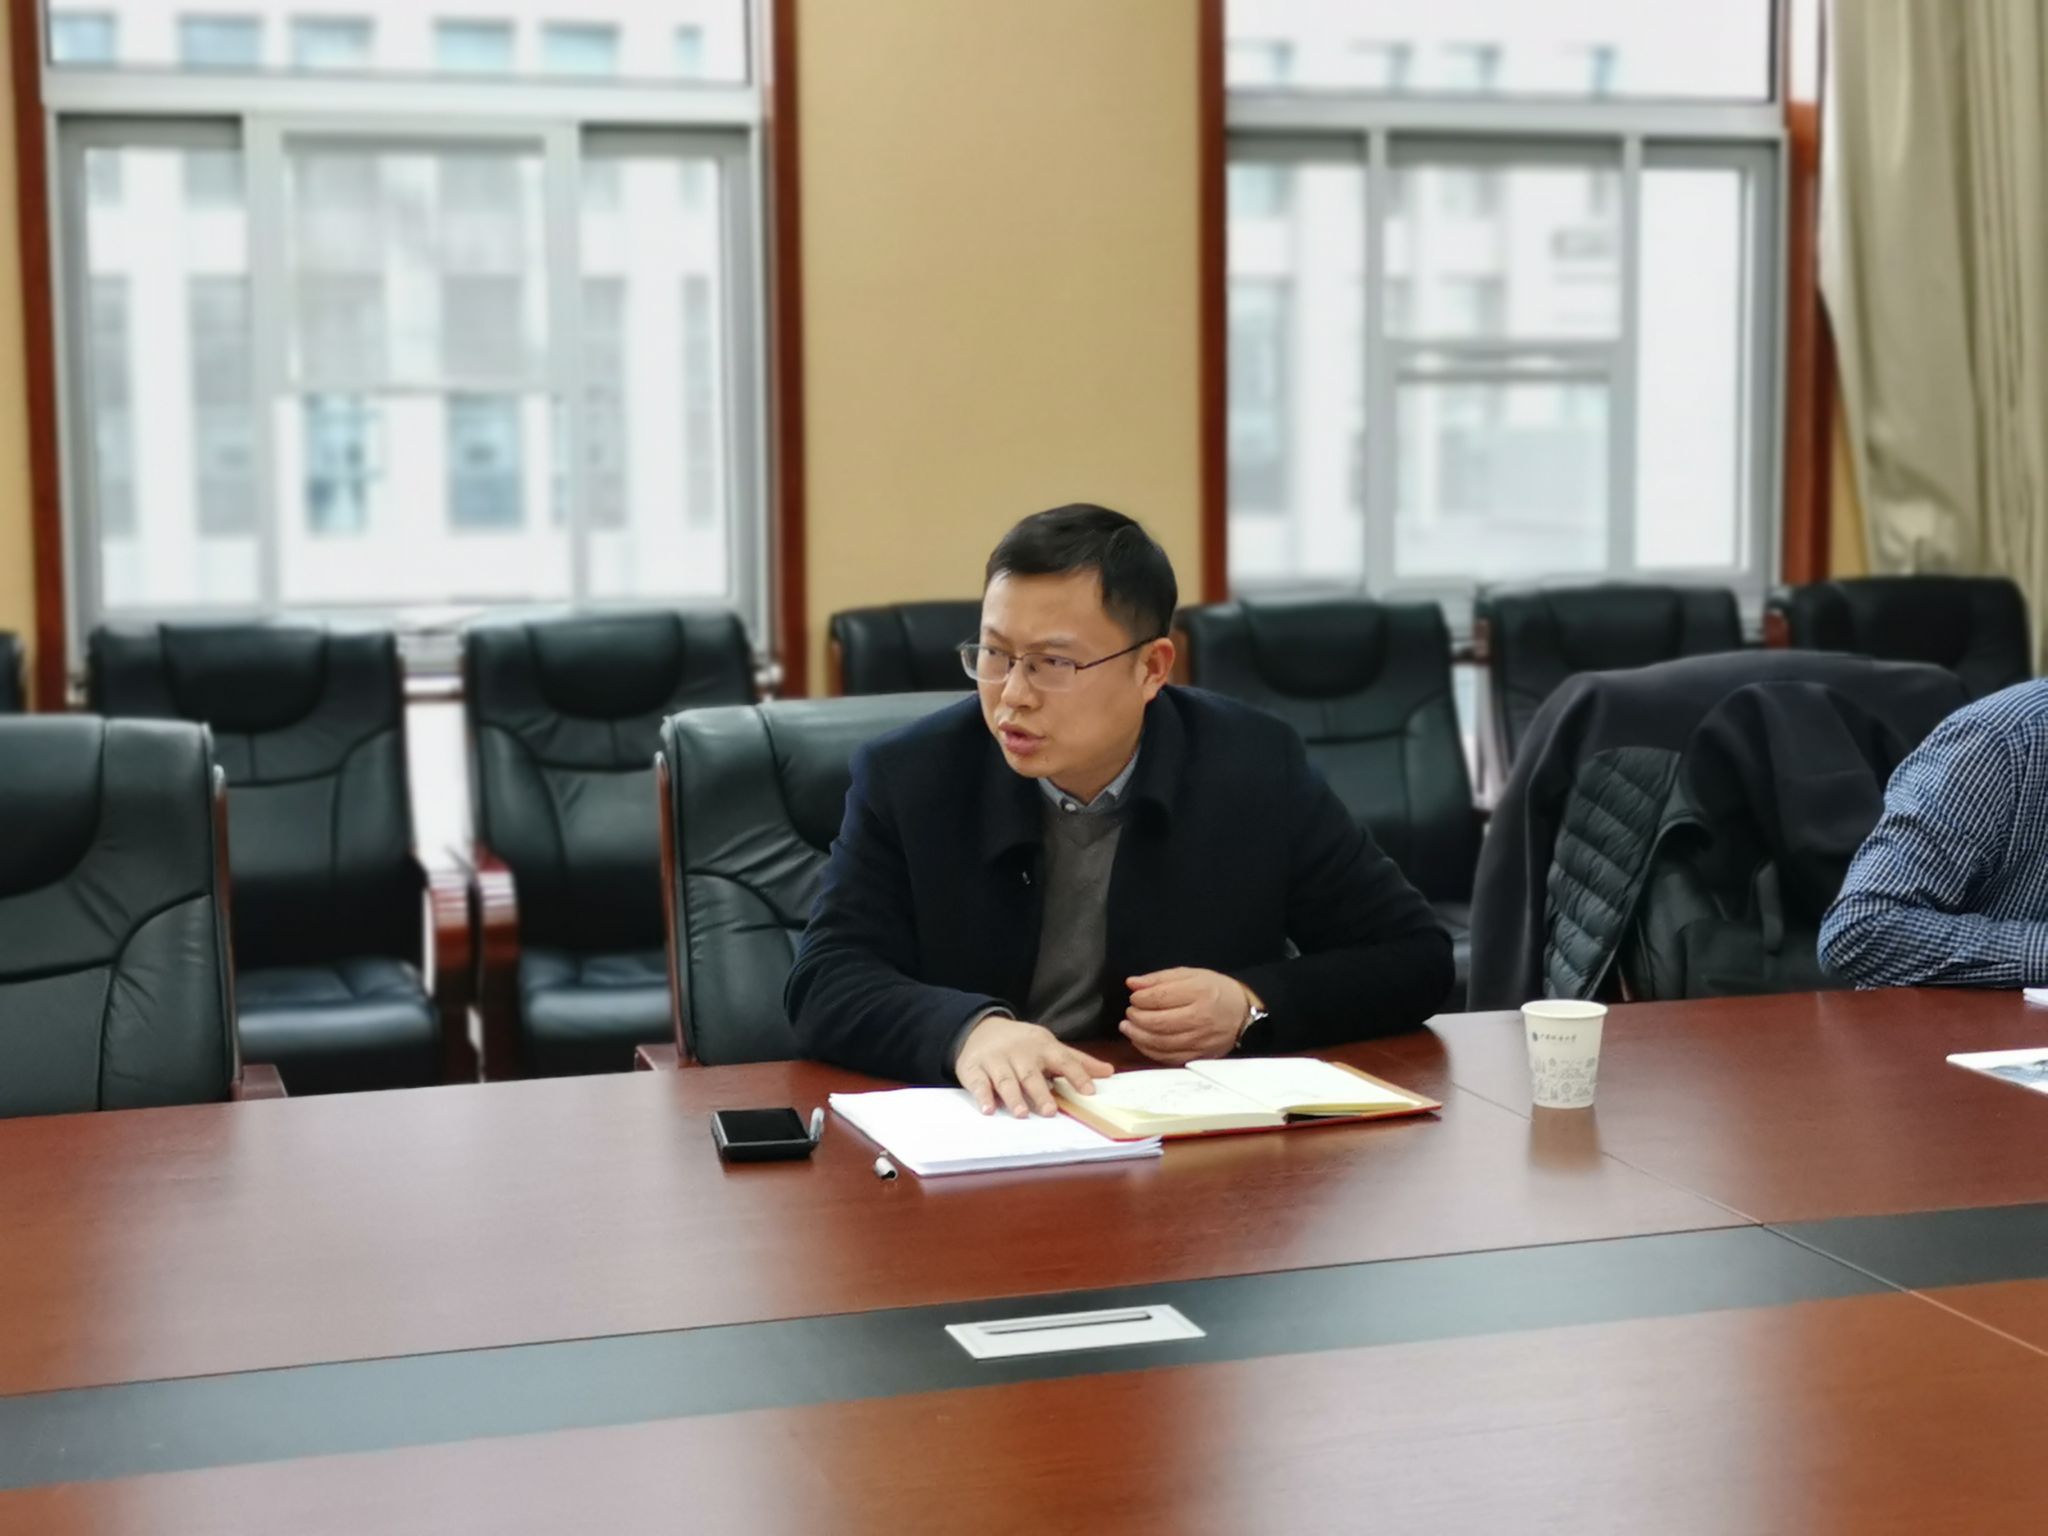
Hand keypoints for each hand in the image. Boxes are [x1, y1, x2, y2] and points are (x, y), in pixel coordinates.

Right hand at [956, 1017, 1113, 1117]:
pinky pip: (978, 1083)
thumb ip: (1078, 1062)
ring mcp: (996, 1060)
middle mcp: (1020, 1054)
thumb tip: (1109, 1072)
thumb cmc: (1024, 1043)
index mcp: (1043, 1047)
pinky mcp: (974, 1068)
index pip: (1063, 1060)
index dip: (1076, 1075)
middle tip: (1050, 1111)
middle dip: (1040, 1092)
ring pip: (1005, 1080)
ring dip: (1013, 1097)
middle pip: (1031, 1074)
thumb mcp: (1051, 1046)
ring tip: (1022, 1113)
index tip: (1089, 1091)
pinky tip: (988, 1109)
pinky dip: (982, 1096)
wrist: (981, 1027)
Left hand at [1122, 968, 1250, 1064]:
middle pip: (1158, 1022)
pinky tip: (1141, 1041)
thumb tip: (1132, 983)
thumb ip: (1159, 978)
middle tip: (1130, 1013)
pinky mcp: (1199, 1056)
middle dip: (1136, 1018)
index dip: (1140, 998)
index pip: (1160, 997)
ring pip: (1161, 1043)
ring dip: (1138, 1036)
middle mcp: (1201, 1018)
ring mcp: (1200, 1040)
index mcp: (1199, 992)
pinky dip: (1149, 1051)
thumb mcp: (1190, 975)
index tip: (1134, 997)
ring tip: (1128, 1027)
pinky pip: (1168, 1058)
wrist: (1242, 1013)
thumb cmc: (1215, 991)